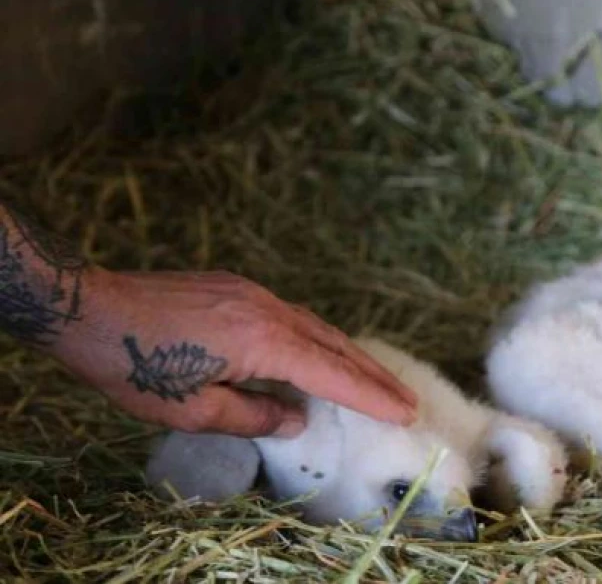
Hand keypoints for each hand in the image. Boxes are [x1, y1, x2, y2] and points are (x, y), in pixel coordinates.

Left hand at [50, 268, 418, 437]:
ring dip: (349, 356)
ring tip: (375, 381)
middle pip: (335, 346)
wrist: (88, 305)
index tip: (405, 412)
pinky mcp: (238, 289)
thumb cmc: (134, 365)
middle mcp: (269, 311)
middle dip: (374, 375)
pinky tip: (321, 353)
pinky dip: (319, 339)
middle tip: (408, 400)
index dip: (371, 396)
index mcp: (263, 342)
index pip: (332, 374)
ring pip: (316, 327)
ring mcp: (254, 294)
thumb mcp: (192, 409)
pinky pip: (293, 316)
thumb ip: (252, 416)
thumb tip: (293, 419)